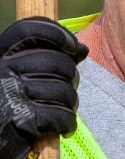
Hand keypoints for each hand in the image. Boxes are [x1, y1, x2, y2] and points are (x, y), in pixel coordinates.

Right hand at [0, 17, 87, 158]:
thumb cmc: (9, 108)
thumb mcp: (20, 77)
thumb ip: (48, 59)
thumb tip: (82, 49)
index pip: (30, 30)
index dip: (58, 34)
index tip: (74, 47)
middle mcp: (1, 70)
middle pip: (55, 61)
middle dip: (71, 78)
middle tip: (68, 91)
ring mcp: (10, 94)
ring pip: (62, 89)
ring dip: (70, 103)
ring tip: (64, 111)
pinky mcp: (21, 119)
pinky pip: (60, 115)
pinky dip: (67, 123)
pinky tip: (63, 129)